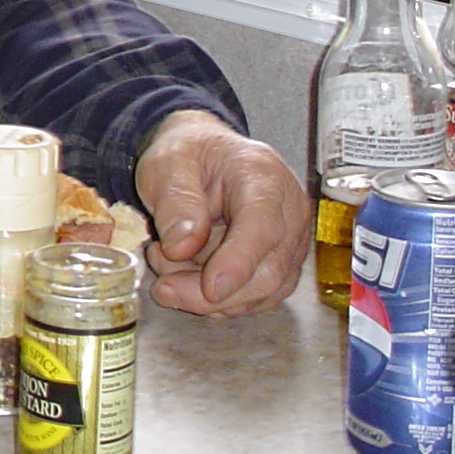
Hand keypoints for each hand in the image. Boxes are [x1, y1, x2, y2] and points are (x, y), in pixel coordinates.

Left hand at [135, 110, 309, 316]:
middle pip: (268, 272)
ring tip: (167, 267)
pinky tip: (186, 277)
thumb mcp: (166, 164)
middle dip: (213, 294)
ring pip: (261, 292)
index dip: (238, 263)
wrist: (206, 153)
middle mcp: (289, 213)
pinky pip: (255, 297)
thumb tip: (181, 249)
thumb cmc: (189, 155)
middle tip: (163, 288)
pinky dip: (219, 299)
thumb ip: (175, 201)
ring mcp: (291, 242)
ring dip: (209, 297)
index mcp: (263, 177)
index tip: (210, 289)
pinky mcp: (282, 265)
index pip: (262, 227)